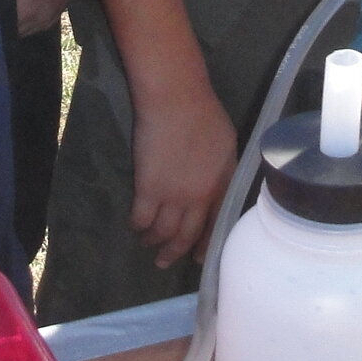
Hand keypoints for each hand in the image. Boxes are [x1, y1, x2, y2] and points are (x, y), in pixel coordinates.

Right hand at [131, 81, 236, 267]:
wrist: (176, 100)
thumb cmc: (204, 114)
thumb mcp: (226, 145)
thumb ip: (222, 171)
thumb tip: (215, 187)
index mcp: (221, 186)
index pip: (214, 225)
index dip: (204, 244)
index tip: (197, 257)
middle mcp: (198, 198)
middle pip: (186, 236)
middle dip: (174, 252)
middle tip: (164, 261)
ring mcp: (172, 196)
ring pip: (162, 232)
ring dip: (153, 241)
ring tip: (147, 243)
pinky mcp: (148, 189)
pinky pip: (141, 218)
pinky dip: (137, 225)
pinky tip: (135, 225)